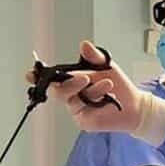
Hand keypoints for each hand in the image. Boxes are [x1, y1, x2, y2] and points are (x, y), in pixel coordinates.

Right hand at [25, 42, 146, 133]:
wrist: (134, 104)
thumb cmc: (118, 85)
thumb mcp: (106, 66)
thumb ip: (94, 57)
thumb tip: (84, 44)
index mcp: (71, 80)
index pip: (50, 78)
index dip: (37, 77)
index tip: (30, 74)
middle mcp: (70, 95)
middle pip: (57, 91)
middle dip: (70, 83)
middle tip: (85, 78)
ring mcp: (75, 109)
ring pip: (72, 100)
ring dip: (91, 91)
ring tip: (108, 84)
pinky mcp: (83, 121)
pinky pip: (83, 111)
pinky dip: (96, 102)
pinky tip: (108, 98)